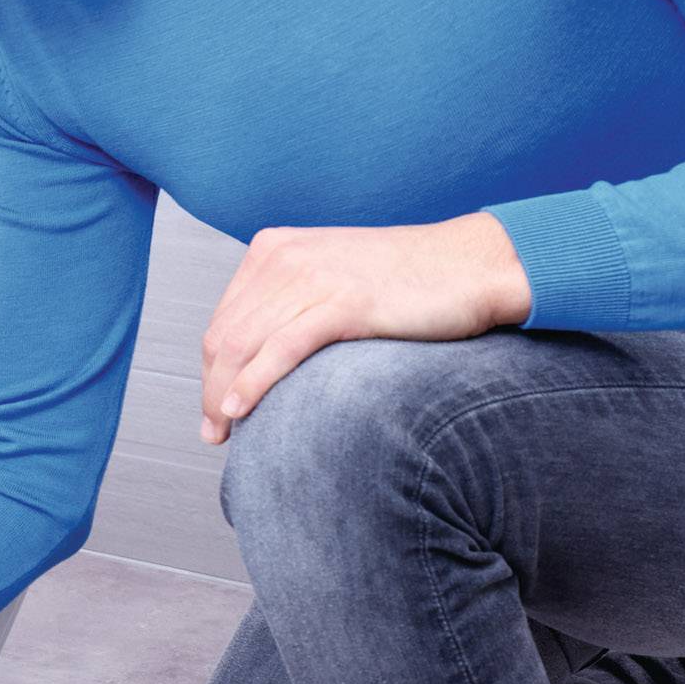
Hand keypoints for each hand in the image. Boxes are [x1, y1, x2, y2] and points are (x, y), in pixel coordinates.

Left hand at [199, 212, 530, 444]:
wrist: (473, 266)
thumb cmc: (410, 282)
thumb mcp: (334, 281)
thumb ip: (294, 305)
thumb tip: (263, 357)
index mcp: (273, 249)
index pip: (223, 318)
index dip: (211, 369)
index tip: (214, 408)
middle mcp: (283, 258)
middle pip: (224, 335)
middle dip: (211, 389)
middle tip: (212, 433)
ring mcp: (312, 277)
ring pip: (242, 344)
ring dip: (223, 395)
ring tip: (222, 434)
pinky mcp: (343, 301)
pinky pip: (280, 348)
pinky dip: (253, 383)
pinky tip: (238, 411)